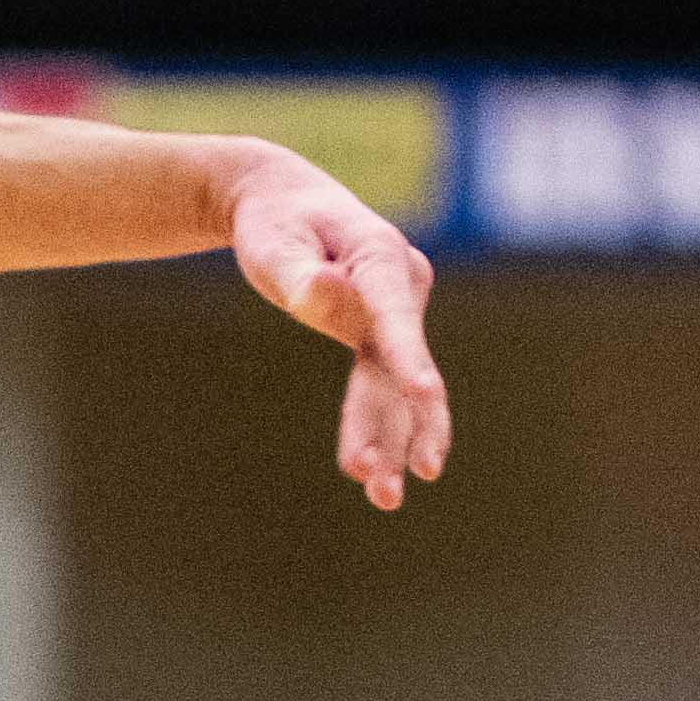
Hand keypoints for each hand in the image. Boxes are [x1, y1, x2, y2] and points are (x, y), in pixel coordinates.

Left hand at [229, 151, 448, 509]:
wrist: (279, 202)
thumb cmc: (274, 221)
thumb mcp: (275, 244)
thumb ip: (300, 274)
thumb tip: (326, 293)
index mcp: (382, 258)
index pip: (397, 316)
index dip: (410, 357)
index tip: (425, 395)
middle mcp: (403, 287)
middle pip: (403, 366)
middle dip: (401, 428)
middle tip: (398, 484)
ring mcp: (397, 313)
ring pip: (398, 387)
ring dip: (393, 441)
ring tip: (384, 498)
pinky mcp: (381, 334)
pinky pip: (384, 387)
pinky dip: (379, 427)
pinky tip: (372, 471)